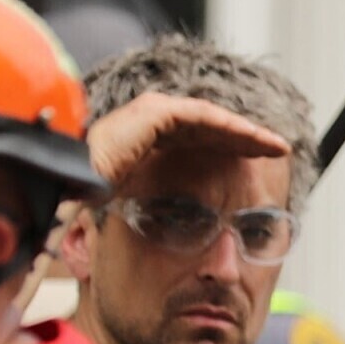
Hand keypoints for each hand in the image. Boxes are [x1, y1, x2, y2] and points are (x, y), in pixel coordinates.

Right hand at [86, 91, 289, 187]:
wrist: (67, 190)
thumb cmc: (91, 201)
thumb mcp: (133, 207)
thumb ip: (155, 205)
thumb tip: (172, 230)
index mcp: (142, 143)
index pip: (196, 140)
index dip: (229, 149)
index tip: (259, 164)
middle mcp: (146, 123)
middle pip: (207, 127)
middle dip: (244, 137)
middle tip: (277, 149)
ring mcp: (148, 114)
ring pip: (209, 119)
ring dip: (244, 130)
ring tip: (274, 144)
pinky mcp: (152, 113)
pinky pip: (200, 117)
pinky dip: (229, 126)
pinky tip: (254, 138)